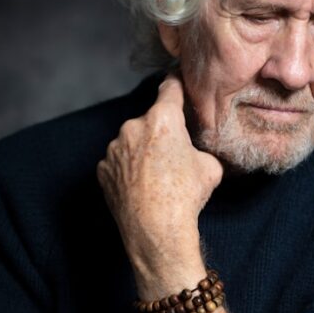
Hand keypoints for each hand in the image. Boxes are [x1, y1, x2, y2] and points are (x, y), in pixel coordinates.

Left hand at [96, 74, 222, 290]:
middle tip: (173, 157)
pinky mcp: (103, 169)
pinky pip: (118, 162)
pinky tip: (140, 187)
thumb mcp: (211, 168)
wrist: (156, 231)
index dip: (176, 84)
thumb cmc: (185, 197)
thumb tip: (199, 151)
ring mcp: (114, 148)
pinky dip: (128, 170)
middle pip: (151, 120)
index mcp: (163, 119)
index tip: (176, 81)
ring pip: (132, 142)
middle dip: (161, 133)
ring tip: (156, 178)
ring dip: (142, 152)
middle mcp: (133, 126)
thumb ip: (202, 150)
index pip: (170, 87)